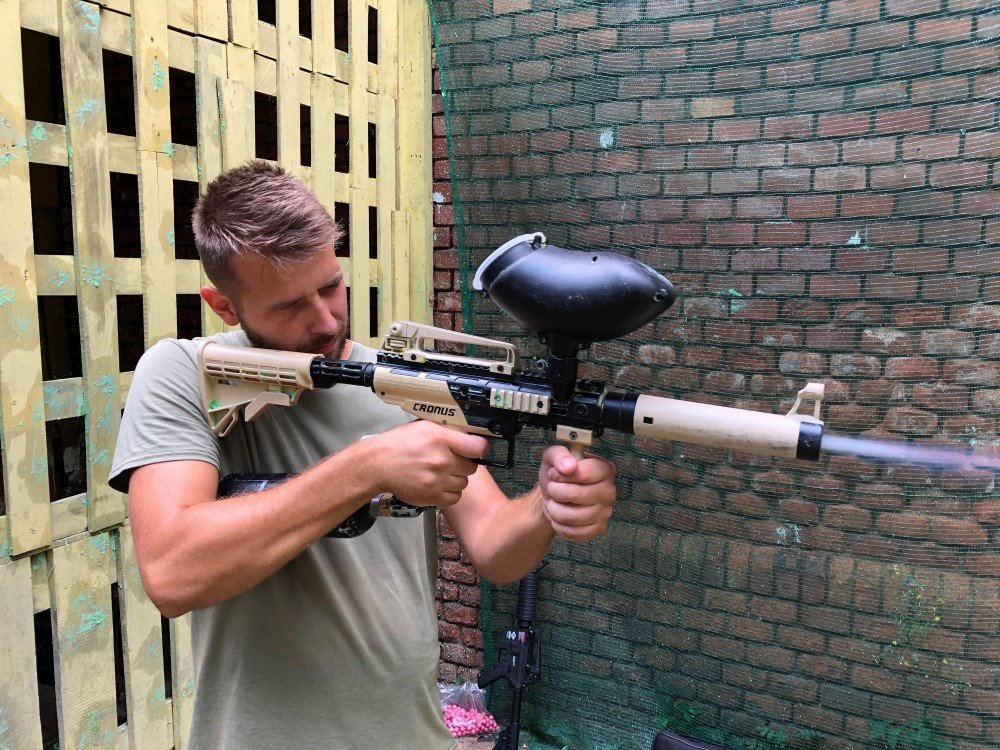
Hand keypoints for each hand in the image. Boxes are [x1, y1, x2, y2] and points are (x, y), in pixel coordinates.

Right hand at [368, 421, 488, 508]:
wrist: (378, 464)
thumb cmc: (401, 443)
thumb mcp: (426, 426)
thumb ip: (450, 431)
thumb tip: (471, 434)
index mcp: (441, 439)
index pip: (478, 447)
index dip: (480, 449)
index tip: (476, 450)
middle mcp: (441, 460)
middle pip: (472, 467)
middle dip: (464, 464)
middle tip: (450, 461)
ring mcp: (436, 481)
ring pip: (463, 483)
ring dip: (456, 479)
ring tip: (441, 473)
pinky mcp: (431, 497)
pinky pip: (454, 498)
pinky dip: (449, 493)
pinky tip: (439, 485)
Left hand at [537, 446, 616, 541]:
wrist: (553, 497)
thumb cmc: (556, 474)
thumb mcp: (552, 457)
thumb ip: (559, 455)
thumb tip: (569, 466)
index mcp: (604, 469)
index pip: (584, 473)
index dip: (562, 475)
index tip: (553, 474)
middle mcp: (609, 490)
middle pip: (575, 494)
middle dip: (555, 492)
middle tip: (552, 489)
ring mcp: (606, 512)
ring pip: (571, 516)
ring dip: (554, 509)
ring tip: (554, 503)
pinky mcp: (598, 529)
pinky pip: (574, 533)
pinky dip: (559, 525)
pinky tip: (559, 517)